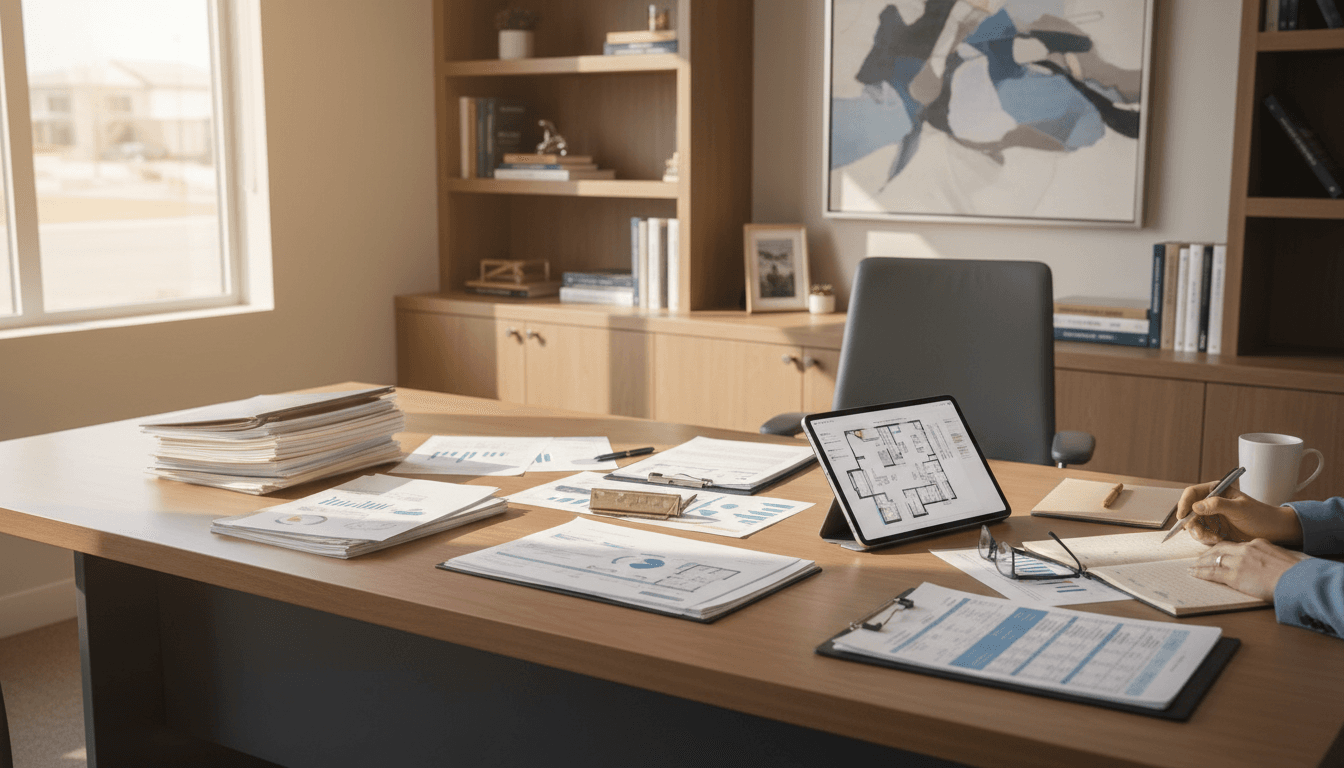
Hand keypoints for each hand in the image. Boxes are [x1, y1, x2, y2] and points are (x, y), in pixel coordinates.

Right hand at [1175, 481, 1302, 546]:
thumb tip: (1196, 506)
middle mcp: (1211, 503)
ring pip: (1194, 524)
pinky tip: (1218, 540)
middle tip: (1199, 533)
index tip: (1182, 516)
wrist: (1274, 531)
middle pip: (1189, 511)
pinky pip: (1202, 534)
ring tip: (1214, 538)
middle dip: (1192, 523)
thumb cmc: (1261, 516)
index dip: (1184, 503)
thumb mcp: (1240, 508)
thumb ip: (1217, 505)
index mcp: (1216, 491)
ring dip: (1200, 533)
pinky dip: (1206, 539)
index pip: (1192, 493)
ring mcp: (1212, 517)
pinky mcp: (1215, 529)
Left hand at [1188, 539, 1309, 601]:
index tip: (1219, 551)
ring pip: (1213, 559)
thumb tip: (1267, 565)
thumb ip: (1270, 558)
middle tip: (1200, 557)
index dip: (1224, 548)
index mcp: (1258, 544)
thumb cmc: (1295, 573)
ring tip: (1193, 565)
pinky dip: (1201, 572)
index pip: (1235, 544)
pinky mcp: (1235, 575)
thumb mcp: (1282, 558)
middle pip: (1220, 548)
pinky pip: (1212, 572)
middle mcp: (1246, 549)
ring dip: (1201, 562)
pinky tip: (1193, 573)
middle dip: (1208, 553)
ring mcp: (1239, 562)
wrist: (1298, 580)